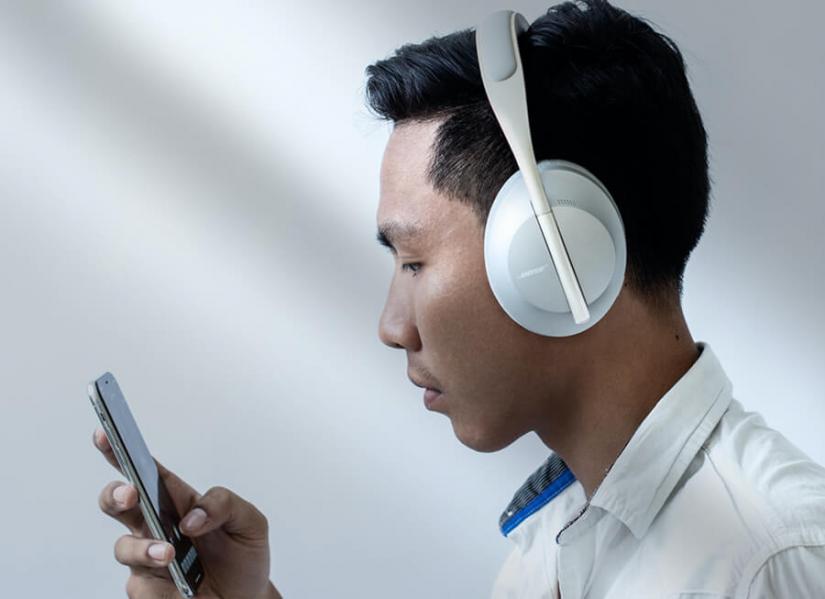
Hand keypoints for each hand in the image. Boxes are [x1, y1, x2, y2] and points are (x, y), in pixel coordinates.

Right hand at [93, 428, 282, 598]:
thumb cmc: (244, 555)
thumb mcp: (250, 522)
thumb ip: (224, 506)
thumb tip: (190, 518)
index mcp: (177, 501)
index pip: (145, 471)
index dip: (120, 451)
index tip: (105, 433)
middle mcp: (155, 526)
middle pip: (118, 503)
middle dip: (116, 495)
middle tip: (131, 494)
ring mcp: (147, 559)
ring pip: (124, 548)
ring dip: (144, 549)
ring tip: (169, 553)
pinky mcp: (148, 591)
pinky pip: (141, 588)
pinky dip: (161, 589)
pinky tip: (181, 589)